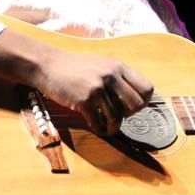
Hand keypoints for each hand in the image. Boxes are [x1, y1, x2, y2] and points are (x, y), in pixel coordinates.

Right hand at [37, 50, 153, 136]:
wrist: (47, 66)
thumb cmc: (74, 67)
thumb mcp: (101, 64)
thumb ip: (118, 78)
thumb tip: (134, 99)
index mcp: (119, 66)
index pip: (147, 88)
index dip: (143, 102)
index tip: (132, 107)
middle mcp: (111, 75)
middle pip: (137, 105)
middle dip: (130, 115)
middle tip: (119, 116)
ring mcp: (98, 88)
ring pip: (118, 117)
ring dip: (113, 126)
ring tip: (108, 128)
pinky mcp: (84, 100)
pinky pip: (99, 122)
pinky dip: (100, 129)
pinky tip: (97, 128)